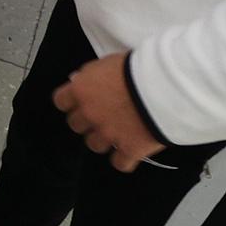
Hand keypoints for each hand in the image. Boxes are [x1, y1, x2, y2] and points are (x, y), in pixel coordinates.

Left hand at [53, 52, 165, 171]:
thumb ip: (92, 77)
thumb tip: (84, 84)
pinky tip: (132, 150)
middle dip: (88, 121)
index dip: (71, 101)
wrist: (165, 86)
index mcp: (81, 90)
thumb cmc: (138, 67)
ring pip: (94, 145)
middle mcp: (90, 114)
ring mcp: (108, 134)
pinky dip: (125, 159)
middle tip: (105, 114)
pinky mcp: (129, 150)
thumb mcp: (108, 62)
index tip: (81, 100)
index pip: (61, 101)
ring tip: (121, 131)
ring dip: (105, 139)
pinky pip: (120, 163)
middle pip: (76, 125)